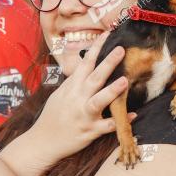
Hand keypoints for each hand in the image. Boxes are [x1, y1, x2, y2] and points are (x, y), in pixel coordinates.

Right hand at [28, 33, 136, 162]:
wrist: (42, 141)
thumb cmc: (53, 116)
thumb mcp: (60, 94)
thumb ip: (74, 82)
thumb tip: (84, 66)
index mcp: (71, 87)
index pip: (85, 63)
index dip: (96, 48)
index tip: (107, 34)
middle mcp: (77, 99)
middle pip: (94, 77)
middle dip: (108, 63)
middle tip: (121, 49)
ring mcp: (84, 115)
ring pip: (99, 101)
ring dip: (112, 91)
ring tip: (125, 80)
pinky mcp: (89, 131)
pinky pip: (107, 126)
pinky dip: (120, 121)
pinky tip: (132, 115)